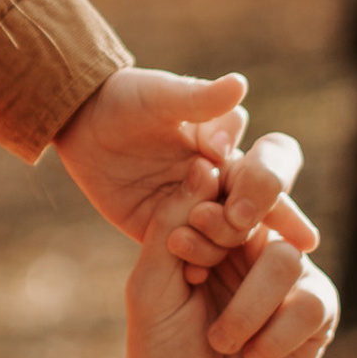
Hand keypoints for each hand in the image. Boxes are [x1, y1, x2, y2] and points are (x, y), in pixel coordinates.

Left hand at [54, 68, 316, 251]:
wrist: (81, 124)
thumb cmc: (126, 100)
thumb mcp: (160, 97)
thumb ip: (199, 99)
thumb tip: (239, 83)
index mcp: (232, 148)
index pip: (275, 164)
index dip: (267, 181)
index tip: (242, 182)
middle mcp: (225, 182)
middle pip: (263, 209)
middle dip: (254, 217)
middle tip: (235, 218)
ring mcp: (201, 210)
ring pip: (232, 236)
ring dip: (220, 239)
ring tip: (188, 235)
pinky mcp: (173, 232)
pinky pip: (195, 256)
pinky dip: (198, 264)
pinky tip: (192, 274)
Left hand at [123, 159, 337, 357]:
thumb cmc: (161, 348)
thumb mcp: (151, 284)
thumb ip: (172, 224)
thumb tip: (203, 167)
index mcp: (207, 226)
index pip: (225, 179)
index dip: (210, 202)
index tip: (182, 245)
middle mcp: (250, 242)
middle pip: (266, 203)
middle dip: (233, 232)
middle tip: (200, 273)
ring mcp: (286, 277)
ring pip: (285, 255)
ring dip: (247, 304)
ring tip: (221, 341)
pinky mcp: (315, 316)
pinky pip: (311, 301)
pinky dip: (275, 332)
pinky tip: (251, 355)